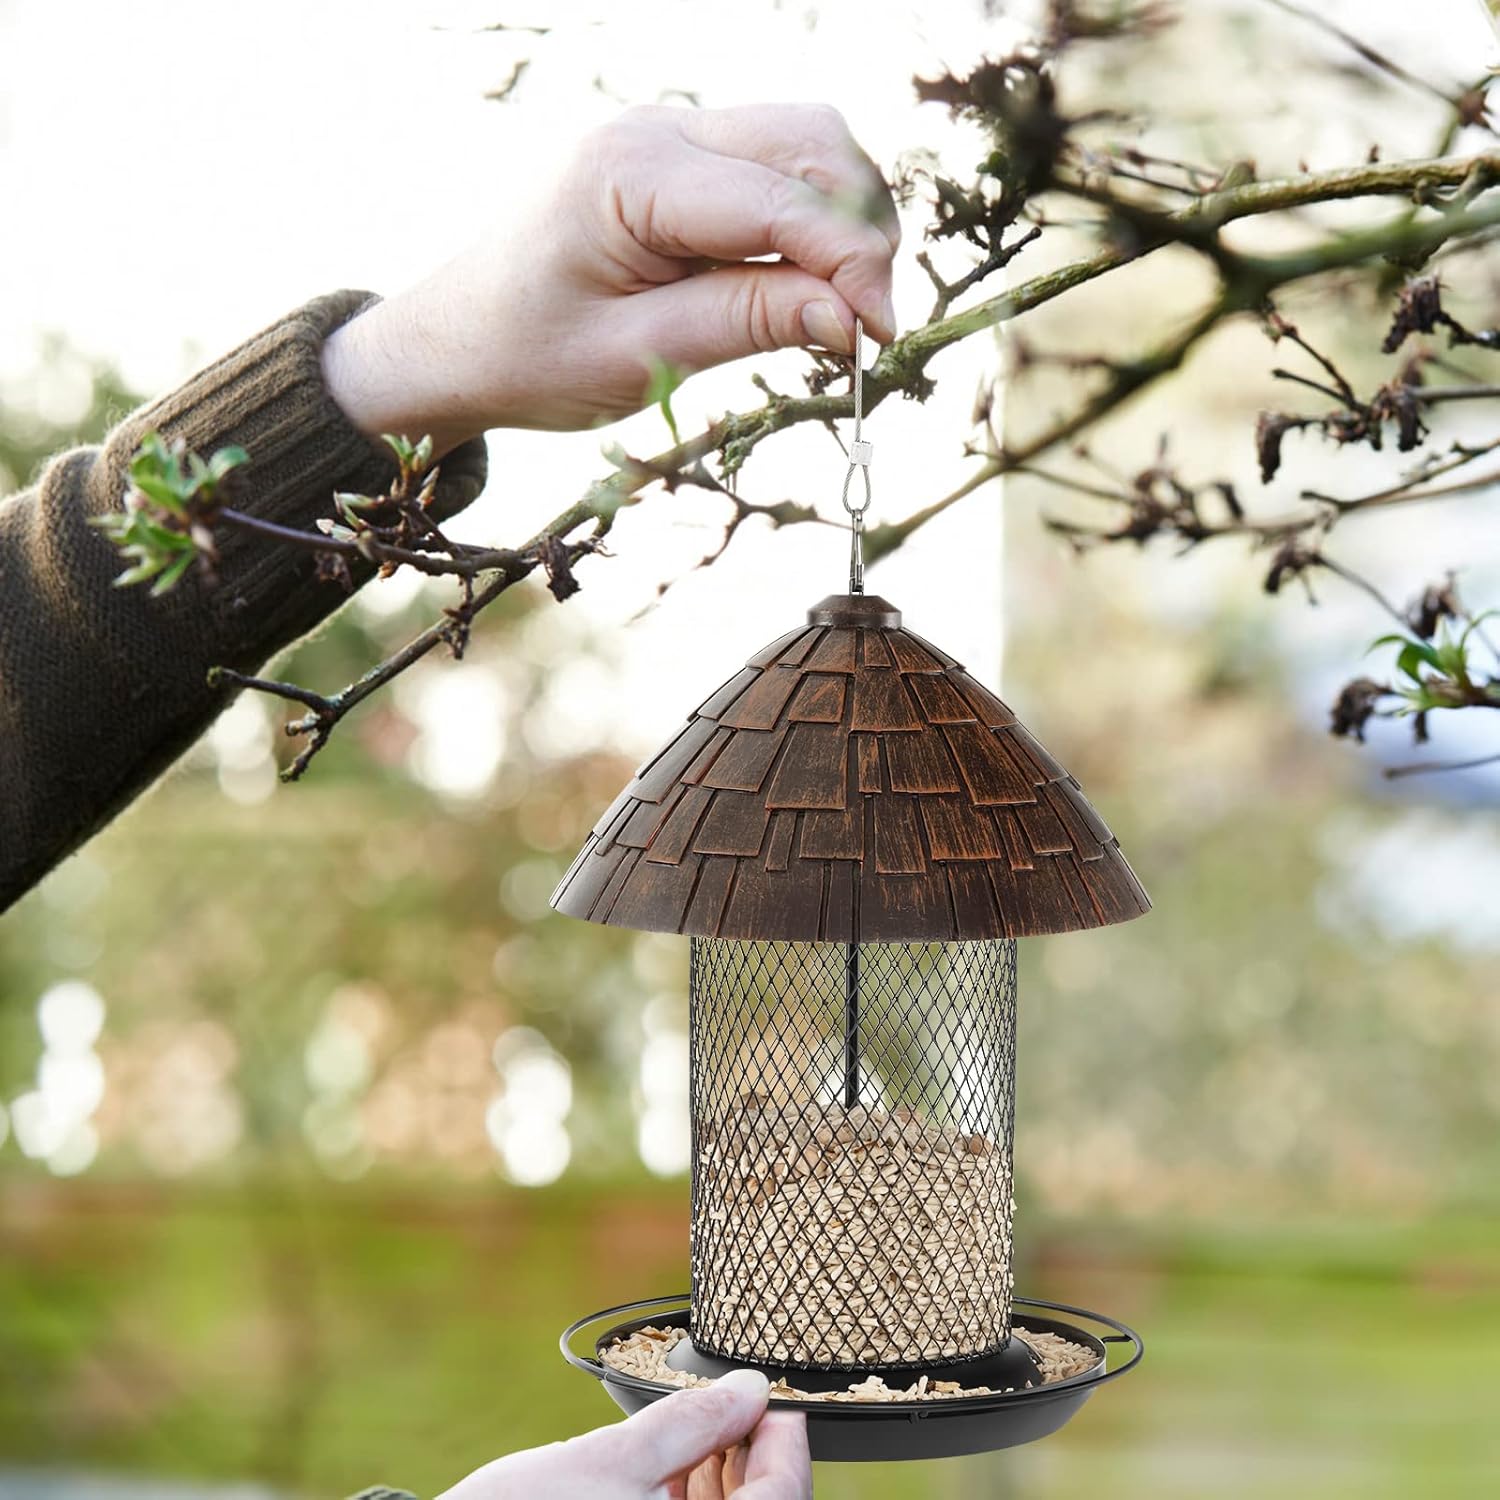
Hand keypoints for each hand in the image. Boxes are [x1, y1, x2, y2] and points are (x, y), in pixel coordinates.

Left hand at [323, 103, 898, 448]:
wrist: (456, 339)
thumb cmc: (528, 356)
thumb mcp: (635, 358)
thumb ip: (745, 325)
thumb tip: (852, 316)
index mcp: (629, 171)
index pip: (780, 200)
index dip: (849, 266)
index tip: (880, 339)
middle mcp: (655, 128)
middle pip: (812, 141)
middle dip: (861, 231)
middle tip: (867, 328)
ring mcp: (669, 133)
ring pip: (806, 141)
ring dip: (845, 219)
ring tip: (843, 310)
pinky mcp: (681, 158)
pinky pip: (776, 165)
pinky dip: (812, 218)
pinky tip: (809, 285)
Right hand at [435, 1370, 809, 1499]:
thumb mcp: (610, 1458)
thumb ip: (689, 1423)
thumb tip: (750, 1390)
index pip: (783, 1498)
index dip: (787, 1443)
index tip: (777, 1400)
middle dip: (752, 1460)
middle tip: (737, 1408)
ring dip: (723, 1485)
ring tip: (702, 1436)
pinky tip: (672, 1477)